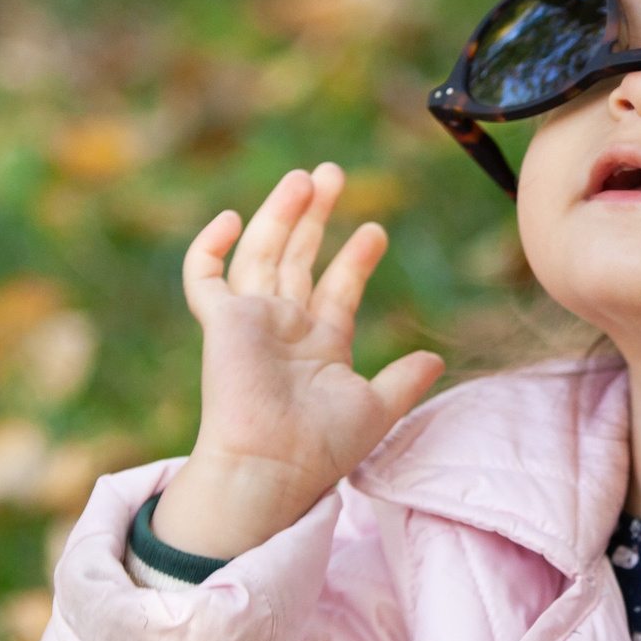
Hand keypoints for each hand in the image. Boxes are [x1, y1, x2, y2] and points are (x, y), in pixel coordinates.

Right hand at [148, 163, 443, 558]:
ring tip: (306, 177)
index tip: (375, 230)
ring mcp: (250, 322)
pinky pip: (204, 278)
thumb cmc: (321, 449)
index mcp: (320, 346)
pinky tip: (231, 218)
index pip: (337, 288)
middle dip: (315, 216)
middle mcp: (283, 329)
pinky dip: (209, 248)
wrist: (272, 467)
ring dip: (281, 214)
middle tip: (333, 173)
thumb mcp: (375, 409)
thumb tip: (436, 358)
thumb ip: (404, 381)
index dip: (355, 259)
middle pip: (297, 258)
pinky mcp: (221, 323)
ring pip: (261, 253)